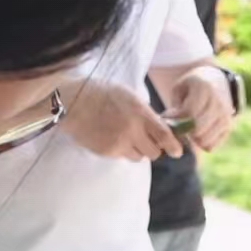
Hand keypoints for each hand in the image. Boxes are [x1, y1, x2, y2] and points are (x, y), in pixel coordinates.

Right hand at [63, 79, 182, 161]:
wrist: (73, 102)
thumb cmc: (101, 93)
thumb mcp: (128, 95)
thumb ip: (145, 112)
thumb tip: (161, 127)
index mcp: (140, 113)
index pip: (164, 135)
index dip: (173, 146)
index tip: (177, 152)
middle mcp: (132, 130)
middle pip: (153, 152)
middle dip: (153, 148)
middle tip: (146, 140)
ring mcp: (119, 143)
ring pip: (138, 157)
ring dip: (137, 150)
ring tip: (126, 136)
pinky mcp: (107, 152)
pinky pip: (122, 156)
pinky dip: (122, 150)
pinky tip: (112, 137)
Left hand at [168, 67, 234, 151]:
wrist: (217, 83)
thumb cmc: (192, 87)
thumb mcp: (179, 89)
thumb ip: (175, 107)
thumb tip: (171, 126)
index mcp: (204, 88)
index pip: (190, 113)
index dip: (177, 119)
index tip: (170, 117)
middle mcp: (218, 102)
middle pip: (197, 129)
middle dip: (183, 131)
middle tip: (177, 125)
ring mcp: (226, 116)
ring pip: (204, 141)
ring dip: (192, 139)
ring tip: (187, 129)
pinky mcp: (228, 127)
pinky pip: (211, 146)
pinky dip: (201, 144)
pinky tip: (198, 133)